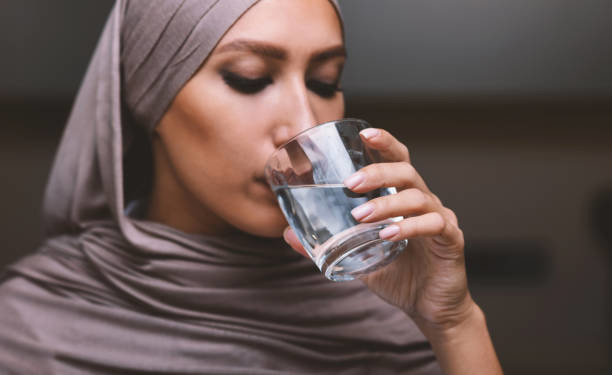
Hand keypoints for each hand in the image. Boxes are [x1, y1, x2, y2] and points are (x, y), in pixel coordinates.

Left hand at [283, 127, 474, 331]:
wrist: (429, 307)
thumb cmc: (397, 275)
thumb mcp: (357, 256)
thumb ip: (328, 242)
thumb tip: (287, 233)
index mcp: (404, 198)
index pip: (397, 160)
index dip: (384, 143)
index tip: (364, 134)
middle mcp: (425, 202)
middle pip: (407, 171)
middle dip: (378, 172)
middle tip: (351, 182)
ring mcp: (441, 219)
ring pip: (418, 197)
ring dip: (387, 203)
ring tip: (360, 217)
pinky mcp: (451, 241)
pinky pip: (434, 225)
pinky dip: (409, 228)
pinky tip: (387, 235)